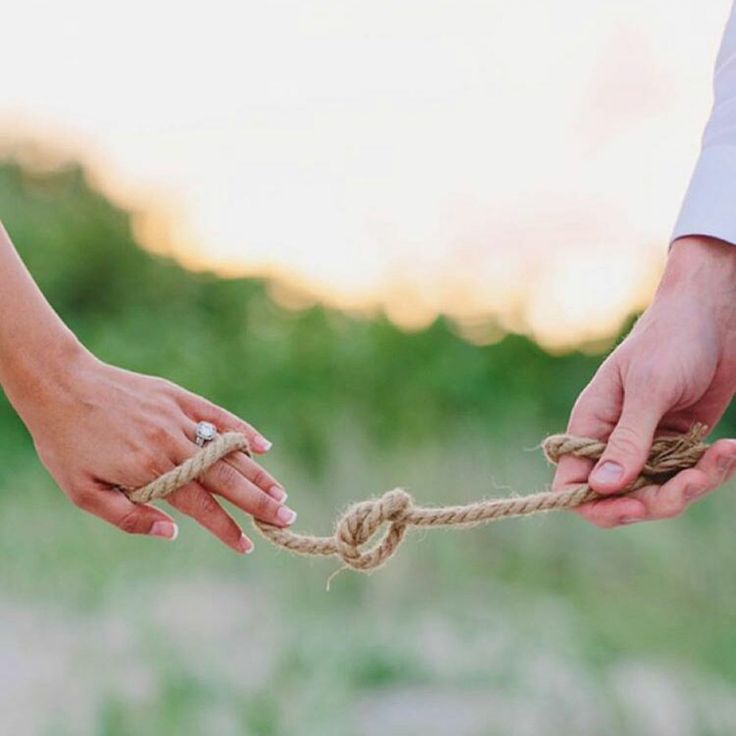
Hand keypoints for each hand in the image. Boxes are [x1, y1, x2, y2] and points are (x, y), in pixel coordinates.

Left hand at [10, 345, 295, 552]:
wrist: (59, 384)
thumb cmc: (66, 443)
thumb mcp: (83, 492)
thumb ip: (129, 517)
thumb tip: (173, 533)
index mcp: (149, 471)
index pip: (200, 507)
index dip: (226, 529)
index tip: (248, 545)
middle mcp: (170, 444)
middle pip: (225, 479)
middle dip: (258, 503)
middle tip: (286, 517)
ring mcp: (178, 418)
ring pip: (227, 450)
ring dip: (257, 473)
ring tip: (281, 492)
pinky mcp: (178, 398)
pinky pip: (218, 415)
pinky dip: (242, 430)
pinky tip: (263, 445)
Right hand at [553, 236, 735, 526]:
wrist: (716, 314)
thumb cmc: (672, 340)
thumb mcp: (648, 390)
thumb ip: (627, 440)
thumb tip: (602, 488)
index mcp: (591, 424)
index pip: (574, 482)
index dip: (596, 505)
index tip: (633, 508)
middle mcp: (613, 440)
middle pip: (621, 497)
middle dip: (659, 498)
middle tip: (693, 481)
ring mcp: (647, 444)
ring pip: (659, 493)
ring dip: (693, 484)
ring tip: (723, 455)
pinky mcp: (679, 443)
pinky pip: (688, 476)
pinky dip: (712, 470)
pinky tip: (729, 448)